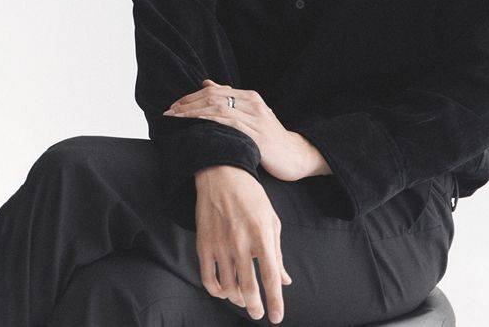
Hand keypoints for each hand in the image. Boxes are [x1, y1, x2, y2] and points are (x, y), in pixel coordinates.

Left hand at [163, 79, 309, 181]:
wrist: (294, 155)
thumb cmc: (270, 137)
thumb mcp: (251, 115)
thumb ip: (230, 100)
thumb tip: (206, 83)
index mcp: (250, 97)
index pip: (215, 91)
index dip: (192, 97)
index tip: (175, 105)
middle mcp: (253, 103)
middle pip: (214, 97)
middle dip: (188, 103)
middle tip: (169, 112)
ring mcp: (255, 117)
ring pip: (218, 108)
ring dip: (193, 113)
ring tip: (176, 118)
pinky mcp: (256, 133)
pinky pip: (228, 123)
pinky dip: (209, 122)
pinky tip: (195, 125)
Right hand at [194, 165, 291, 323]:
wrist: (222, 175)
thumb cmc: (251, 197)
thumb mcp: (271, 220)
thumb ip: (277, 253)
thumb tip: (285, 281)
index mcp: (261, 235)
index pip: (270, 277)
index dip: (275, 301)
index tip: (276, 318)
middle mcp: (240, 242)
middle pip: (248, 287)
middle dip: (254, 307)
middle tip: (257, 314)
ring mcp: (220, 244)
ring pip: (228, 287)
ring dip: (236, 299)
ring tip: (242, 299)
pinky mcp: (204, 244)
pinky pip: (208, 279)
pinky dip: (216, 291)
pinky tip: (223, 291)